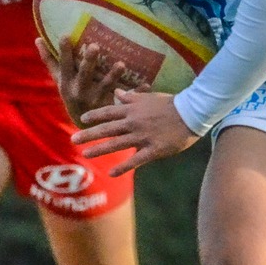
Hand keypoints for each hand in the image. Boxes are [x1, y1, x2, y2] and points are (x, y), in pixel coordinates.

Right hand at [39, 32, 134, 125]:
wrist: (86, 127)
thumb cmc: (72, 94)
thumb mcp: (59, 80)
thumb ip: (50, 61)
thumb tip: (37, 39)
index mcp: (67, 82)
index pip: (64, 64)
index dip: (64, 51)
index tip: (66, 35)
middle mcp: (80, 91)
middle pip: (84, 74)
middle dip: (89, 61)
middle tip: (95, 46)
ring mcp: (96, 99)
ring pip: (105, 86)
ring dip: (113, 75)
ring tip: (121, 64)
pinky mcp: (111, 107)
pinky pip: (126, 99)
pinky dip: (137, 91)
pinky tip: (148, 84)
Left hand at [74, 88, 197, 174]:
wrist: (192, 112)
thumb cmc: (172, 103)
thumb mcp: (150, 96)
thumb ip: (131, 97)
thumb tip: (116, 92)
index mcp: (133, 109)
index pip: (109, 112)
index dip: (94, 115)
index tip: (82, 119)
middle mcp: (134, 122)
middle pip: (107, 129)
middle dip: (89, 134)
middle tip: (73, 139)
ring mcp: (143, 136)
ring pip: (117, 144)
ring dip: (100, 149)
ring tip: (86, 154)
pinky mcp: (154, 149)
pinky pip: (136, 160)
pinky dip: (123, 166)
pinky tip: (111, 173)